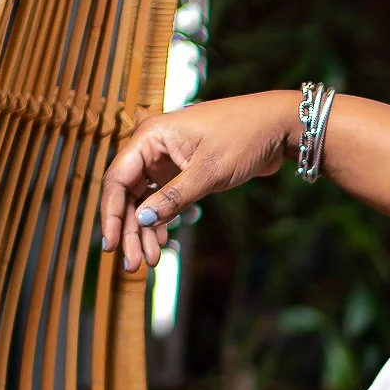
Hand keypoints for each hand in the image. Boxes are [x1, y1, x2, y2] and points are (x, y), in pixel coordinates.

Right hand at [100, 93, 293, 272]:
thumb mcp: (208, 172)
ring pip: (145, 199)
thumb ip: (174, 198)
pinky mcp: (183, 170)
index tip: (110, 245)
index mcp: (151, 137)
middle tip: (133, 263)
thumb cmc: (244, 137)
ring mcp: (168, 159)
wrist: (279, 126)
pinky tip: (161, 244)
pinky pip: (163, 198)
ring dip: (146, 230)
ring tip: (150, 261)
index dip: (111, 215)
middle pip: (128, 193)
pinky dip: (162, 220)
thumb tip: (142, 221)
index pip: (117, 179)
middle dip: (130, 230)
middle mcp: (153, 146)